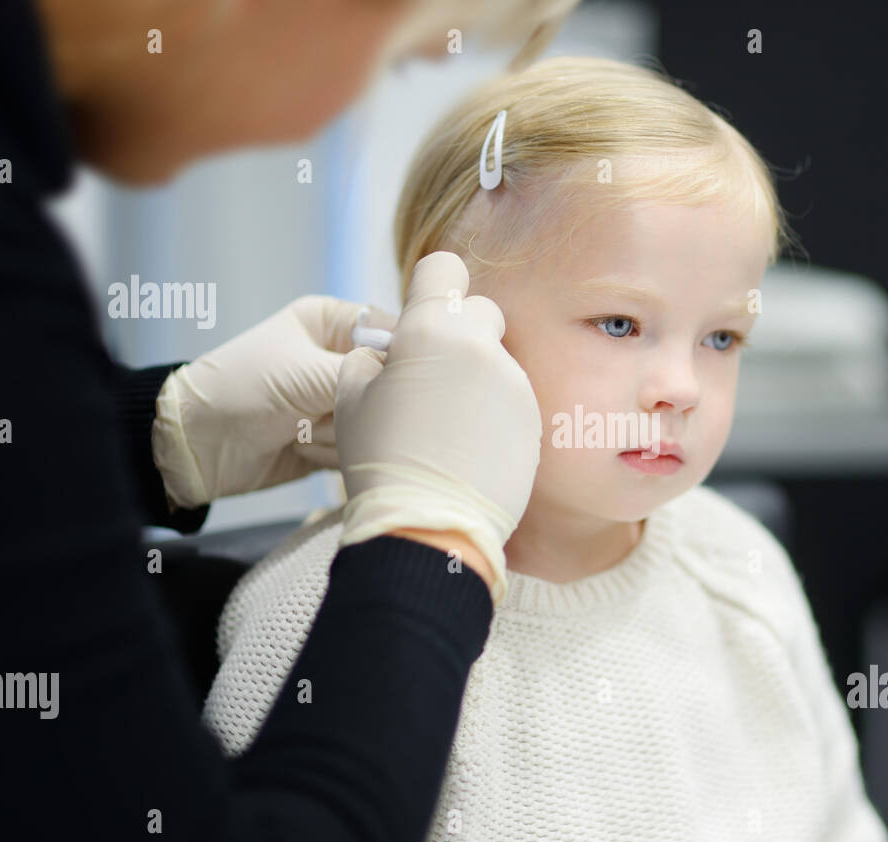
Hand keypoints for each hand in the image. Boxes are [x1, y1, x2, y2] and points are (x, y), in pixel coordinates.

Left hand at [152, 295, 395, 507]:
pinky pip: (362, 448)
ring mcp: (338, 401)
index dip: (400, 357)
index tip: (395, 379)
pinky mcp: (335, 439)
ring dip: (339, 432)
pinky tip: (300, 448)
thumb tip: (416, 377)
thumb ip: (369, 372)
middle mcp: (339, 359)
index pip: (394, 331)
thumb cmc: (241, 389)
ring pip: (377, 420)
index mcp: (332, 322)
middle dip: (357, 404)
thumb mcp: (308, 372)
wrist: (196, 447)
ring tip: (298, 429)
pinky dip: (334, 454)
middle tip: (322, 409)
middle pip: (389, 383)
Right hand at [334, 251, 541, 605]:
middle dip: (459, 333)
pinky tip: (472, 447)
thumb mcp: (352, 399)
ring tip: (449, 426)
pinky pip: (513, 399)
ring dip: (477, 378)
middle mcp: (482, 347)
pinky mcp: (534, 420)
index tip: (422, 316)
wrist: (429, 527)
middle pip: (479, 311)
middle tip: (433, 377)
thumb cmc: (382, 461)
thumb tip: (389, 352)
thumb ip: (373, 358)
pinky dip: (495, 412)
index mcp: (432, 329)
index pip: (444, 268)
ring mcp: (515, 384)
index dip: (430, 287)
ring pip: (498, 359)